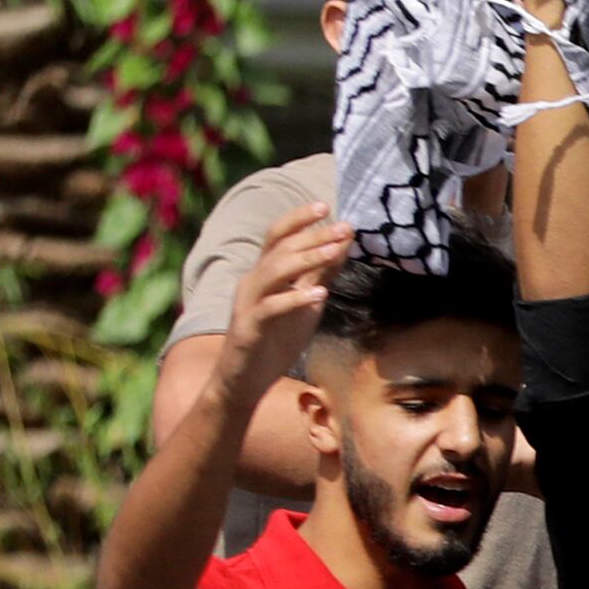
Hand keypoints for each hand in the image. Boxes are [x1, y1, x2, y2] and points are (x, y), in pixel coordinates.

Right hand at [221, 202, 349, 395]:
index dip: (299, 219)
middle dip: (312, 235)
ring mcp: (248, 303)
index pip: (278, 236)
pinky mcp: (249, 328)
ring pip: (273, 271)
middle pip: (279, 248)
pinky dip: (295, 299)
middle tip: (343, 226)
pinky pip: (271, 308)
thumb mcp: (304, 304)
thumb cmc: (275, 341)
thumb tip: (342, 246)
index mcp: (264, 274)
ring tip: (335, 250)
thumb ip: (319, 276)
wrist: (245, 381)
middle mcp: (253, 282)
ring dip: (306, 258)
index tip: (328, 206)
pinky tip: (320, 296)